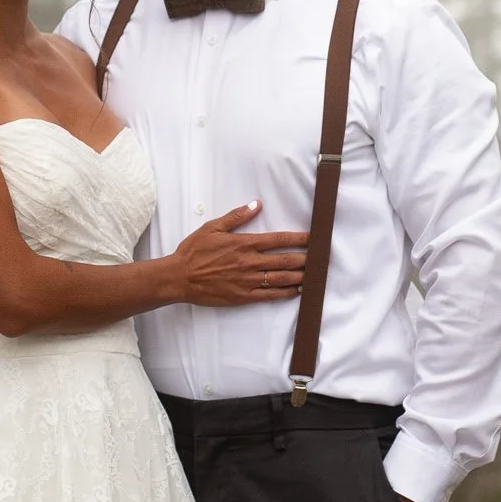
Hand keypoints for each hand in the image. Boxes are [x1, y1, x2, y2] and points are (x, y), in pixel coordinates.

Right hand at [174, 202, 307, 307]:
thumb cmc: (193, 251)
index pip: (279, 240)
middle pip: (286, 260)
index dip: (299, 239)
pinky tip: (296, 290)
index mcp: (244, 243)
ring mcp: (248, 281)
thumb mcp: (213, 228)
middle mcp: (250, 262)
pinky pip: (270, 295)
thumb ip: (236, 216)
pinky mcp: (243, 296)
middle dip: (306, 258)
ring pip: (282, 278)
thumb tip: (256, 204)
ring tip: (314, 274)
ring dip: (301, 276)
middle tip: (321, 258)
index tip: (313, 237)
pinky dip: (286, 293)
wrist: (179, 277)